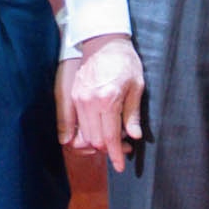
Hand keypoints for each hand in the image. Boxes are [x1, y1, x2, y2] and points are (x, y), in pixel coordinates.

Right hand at [63, 40, 145, 163]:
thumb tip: (134, 137)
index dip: (115, 154)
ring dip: (98, 142)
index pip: (110, 136)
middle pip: (95, 139)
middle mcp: (89, 102)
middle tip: (124, 148)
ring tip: (115, 138)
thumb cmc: (125, 62)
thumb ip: (132, 113)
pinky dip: (84, 133)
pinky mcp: (71, 98)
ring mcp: (77, 100)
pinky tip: (96, 132)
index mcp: (108, 99)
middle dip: (109, 149)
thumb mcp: (137, 86)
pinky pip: (74, 124)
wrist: (103, 42)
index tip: (120, 166)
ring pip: (83, 135)